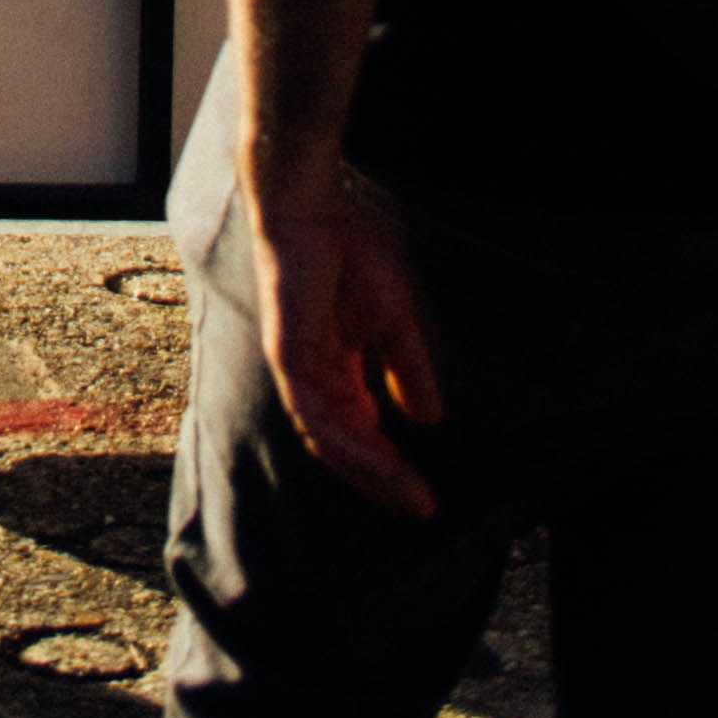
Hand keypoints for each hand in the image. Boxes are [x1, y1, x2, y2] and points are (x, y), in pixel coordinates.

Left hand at [247, 169, 443, 515]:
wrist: (310, 211)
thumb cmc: (346, 255)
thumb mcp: (392, 321)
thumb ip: (405, 368)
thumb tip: (427, 417)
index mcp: (334, 371)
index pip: (359, 434)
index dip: (390, 466)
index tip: (426, 495)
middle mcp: (313, 380)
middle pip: (344, 449)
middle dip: (383, 481)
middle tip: (420, 506)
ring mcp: (298, 373)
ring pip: (331, 442)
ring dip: (370, 472)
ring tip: (407, 494)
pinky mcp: (290, 358)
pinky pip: (317, 415)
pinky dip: (348, 442)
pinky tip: (378, 460)